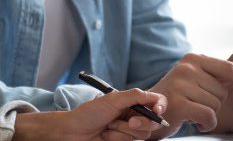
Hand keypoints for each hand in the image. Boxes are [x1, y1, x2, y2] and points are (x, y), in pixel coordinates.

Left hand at [15, 88, 165, 140]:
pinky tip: (106, 135)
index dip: (159, 107)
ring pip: (142, 134)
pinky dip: (117, 138)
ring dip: (123, 130)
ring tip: (109, 126)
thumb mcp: (112, 100)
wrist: (73, 131)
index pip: (154, 103)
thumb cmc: (88, 113)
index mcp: (130, 102)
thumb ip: (134, 96)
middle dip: (140, 122)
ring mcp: (127, 130)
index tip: (157, 110)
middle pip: (152, 122)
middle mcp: (131, 116)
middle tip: (127, 121)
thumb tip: (154, 96)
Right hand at [148, 53, 232, 137]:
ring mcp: (180, 84)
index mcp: (193, 59)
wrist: (147, 112)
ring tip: (193, 111)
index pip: (229, 68)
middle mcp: (186, 67)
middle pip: (223, 91)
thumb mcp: (204, 81)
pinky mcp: (177, 102)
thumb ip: (229, 71)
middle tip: (198, 103)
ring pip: (216, 105)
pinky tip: (195, 121)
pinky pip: (209, 115)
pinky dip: (206, 123)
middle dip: (217, 102)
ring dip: (210, 114)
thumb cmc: (179, 97)